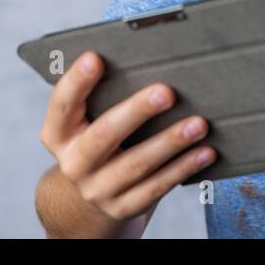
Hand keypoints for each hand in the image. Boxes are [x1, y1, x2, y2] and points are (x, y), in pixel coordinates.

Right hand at [38, 51, 217, 234]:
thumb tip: (152, 60)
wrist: (90, 197)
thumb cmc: (98, 141)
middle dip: (136, 111)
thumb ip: (106, 96)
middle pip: (103, 136)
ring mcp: (97, 189)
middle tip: (166, 92)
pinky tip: (204, 152)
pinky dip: (183, 167)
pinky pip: (156, 187)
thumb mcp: (89, 122)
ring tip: (199, 123)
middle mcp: (74, 163)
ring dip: (170, 142)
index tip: (95, 58)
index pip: (61, 105)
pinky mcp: (123, 207)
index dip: (76, 82)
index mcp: (59, 134)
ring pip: (136, 164)